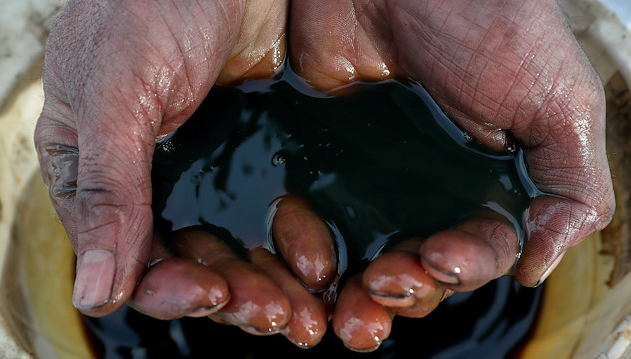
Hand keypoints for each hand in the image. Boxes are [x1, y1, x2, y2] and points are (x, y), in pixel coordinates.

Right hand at [34, 0, 288, 316]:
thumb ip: (107, 190)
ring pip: (232, 250)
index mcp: (97, 175)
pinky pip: (269, 216)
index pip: (126, 258)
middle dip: (230, 296)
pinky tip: (315, 264)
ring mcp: (204, 172)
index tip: (213, 295)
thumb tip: (93, 295)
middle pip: (187, 266)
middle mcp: (149, 184)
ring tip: (303, 309)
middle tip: (277, 314)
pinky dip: (290, 245)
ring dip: (265, 284)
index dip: (168, 289)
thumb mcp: (115, 95)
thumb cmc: (147, 8)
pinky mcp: (253, 156)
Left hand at [275, 0, 613, 349]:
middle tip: (383, 286)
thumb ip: (571, 189)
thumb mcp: (561, 104)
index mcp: (486, 187)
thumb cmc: (494, 26)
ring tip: (345, 298)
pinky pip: (311, 220)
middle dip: (404, 292)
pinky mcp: (322, 158)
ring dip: (356, 291)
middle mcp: (429, 192)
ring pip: (362, 257)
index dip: (460, 269)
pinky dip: (309, 252)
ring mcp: (372, 178)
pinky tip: (307, 265)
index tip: (438, 259)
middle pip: (416, 269)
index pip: (476, 254)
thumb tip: (535, 267)